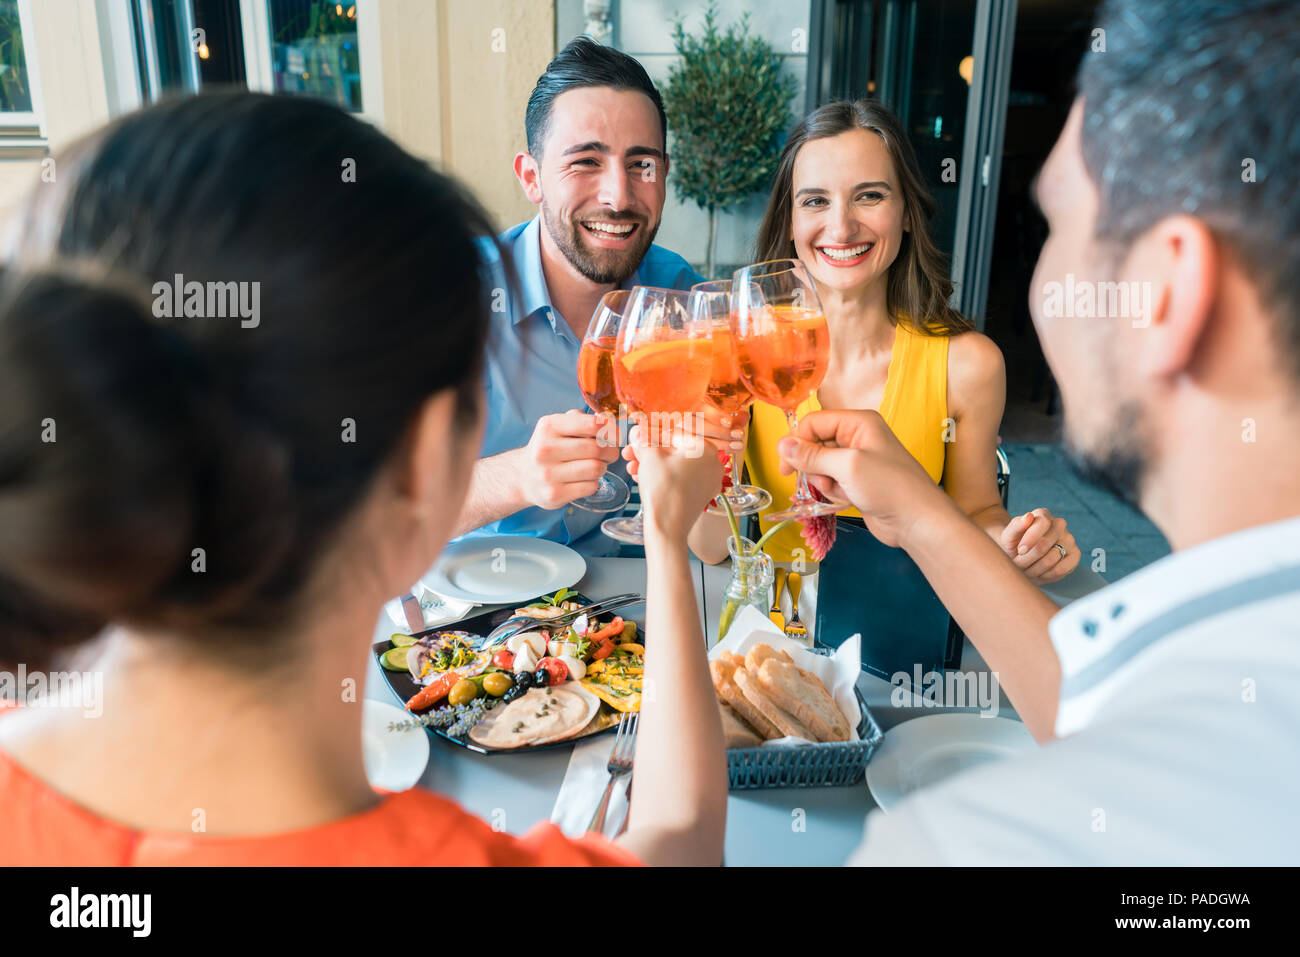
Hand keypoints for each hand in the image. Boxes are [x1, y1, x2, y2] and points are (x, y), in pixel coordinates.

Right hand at [517, 410, 619, 510]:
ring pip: (596, 469)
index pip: (592, 425)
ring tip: (596, 466)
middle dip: (611, 451)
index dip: (610, 430)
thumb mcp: (557, 426)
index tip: (615, 434)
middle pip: (596, 449)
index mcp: (549, 427)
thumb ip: (581, 419)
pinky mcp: (554, 494)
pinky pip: (591, 486)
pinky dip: (594, 482)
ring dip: (602, 467)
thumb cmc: (549, 448)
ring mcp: (548, 474)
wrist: (523, 476)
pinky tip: (584, 479)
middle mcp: (545, 449)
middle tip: (610, 453)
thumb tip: (607, 421)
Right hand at [629, 422, 723, 540]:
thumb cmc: (663, 489)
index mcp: (706, 447)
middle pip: (675, 450)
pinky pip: (681, 478)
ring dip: (653, 464)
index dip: (652, 434)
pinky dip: (664, 476)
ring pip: (676, 465)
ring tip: (633, 466)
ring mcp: (709, 480)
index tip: (638, 436)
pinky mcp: (701, 494)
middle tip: (632, 452)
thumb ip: (644, 438)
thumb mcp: (649, 455)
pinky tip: (643, 476)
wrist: (668, 526)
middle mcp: (713, 463)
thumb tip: (638, 429)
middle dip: (650, 451)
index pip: (675, 432)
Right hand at [776, 409, 948, 547]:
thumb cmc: (890, 487)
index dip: (798, 442)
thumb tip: (781, 445)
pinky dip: (834, 492)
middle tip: (825, 481)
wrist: (916, 521)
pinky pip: (831, 482)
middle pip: (815, 445)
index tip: (787, 467)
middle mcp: (857, 437)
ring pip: (821, 466)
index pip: (814, 423)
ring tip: (844, 492)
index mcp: (858, 422)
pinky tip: (849, 499)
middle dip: (815, 467)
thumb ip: (812, 455)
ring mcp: (857, 461)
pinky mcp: (857, 481)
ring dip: (825, 482)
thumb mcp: (847, 466)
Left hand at [1000, 508, 1079, 582]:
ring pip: (1051, 559)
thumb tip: (1028, 516)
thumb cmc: (1014, 544)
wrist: (1021, 557)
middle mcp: (1059, 524)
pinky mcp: (1075, 555)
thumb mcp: (1008, 535)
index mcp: (1043, 514)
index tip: (1020, 551)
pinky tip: (1039, 573)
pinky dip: (1047, 575)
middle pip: (1044, 545)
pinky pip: (1062, 569)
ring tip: (1026, 570)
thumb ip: (1016, 526)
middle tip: (1018, 564)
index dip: (1030, 539)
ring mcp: (1070, 539)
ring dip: (1034, 569)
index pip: (1042, 523)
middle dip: (1027, 559)